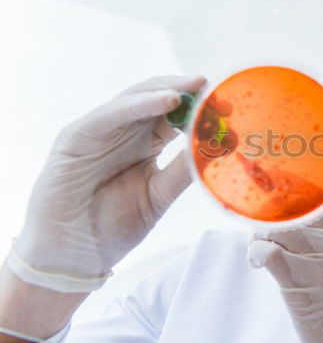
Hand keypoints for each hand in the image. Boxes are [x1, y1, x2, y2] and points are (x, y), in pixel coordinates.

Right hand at [8, 75, 206, 292]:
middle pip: (160, 100)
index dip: (202, 110)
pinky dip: (141, 104)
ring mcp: (100, 131)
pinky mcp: (77, 136)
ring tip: (198, 86)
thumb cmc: (111, 226)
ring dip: (170, 90)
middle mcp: (124, 132)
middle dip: (191, 93)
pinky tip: (168, 101)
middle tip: (220, 92)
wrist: (70, 255)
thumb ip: (183, 172)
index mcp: (145, 144)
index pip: (177, 117)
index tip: (232, 109)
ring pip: (138, 99)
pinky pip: (112, 114)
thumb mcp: (157, 196)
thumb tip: (218, 151)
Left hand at [247, 203, 322, 342]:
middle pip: (296, 210)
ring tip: (261, 251)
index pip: (319, 199)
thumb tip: (291, 220)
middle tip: (263, 236)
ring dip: (260, 235)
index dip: (293, 204)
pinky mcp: (305, 282)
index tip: (277, 213)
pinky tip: (258, 263)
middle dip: (272, 220)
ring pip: (278, 226)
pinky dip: (255, 253)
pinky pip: (267, 250)